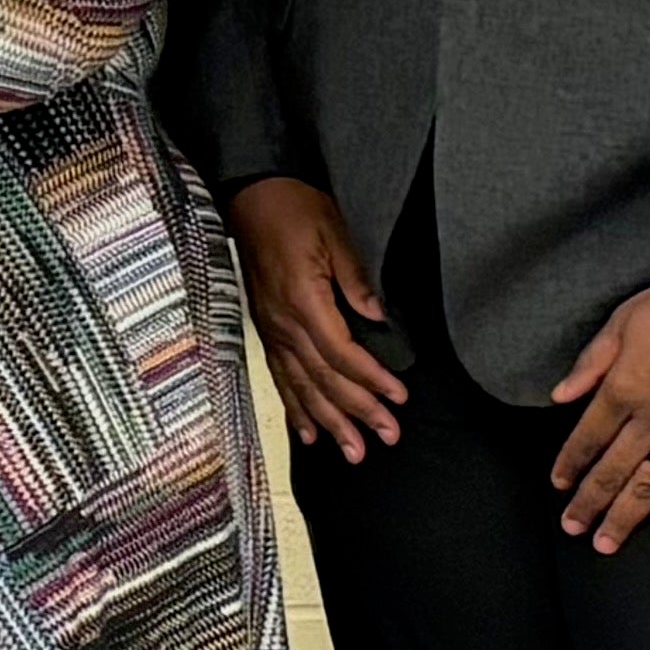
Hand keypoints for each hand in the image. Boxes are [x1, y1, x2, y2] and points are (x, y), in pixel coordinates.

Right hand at [229, 176, 404, 459]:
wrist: (250, 197)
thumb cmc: (294, 209)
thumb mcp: (335, 233)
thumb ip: (356, 280)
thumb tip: (378, 319)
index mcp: (303, 301)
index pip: (341, 353)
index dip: (371, 379)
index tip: (399, 397)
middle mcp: (284, 325)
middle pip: (324, 380)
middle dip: (358, 412)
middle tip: (386, 437)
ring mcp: (272, 331)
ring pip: (301, 388)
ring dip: (329, 423)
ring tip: (352, 451)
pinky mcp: (266, 331)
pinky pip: (280, 378)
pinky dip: (295, 408)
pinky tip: (308, 433)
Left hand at [546, 276, 649, 548]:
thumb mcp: (625, 318)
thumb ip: (592, 362)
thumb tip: (559, 395)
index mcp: (624, 389)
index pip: (587, 438)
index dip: (570, 464)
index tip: (560, 485)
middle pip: (612, 470)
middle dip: (588, 502)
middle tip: (573, 528)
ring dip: (624, 516)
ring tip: (605, 543)